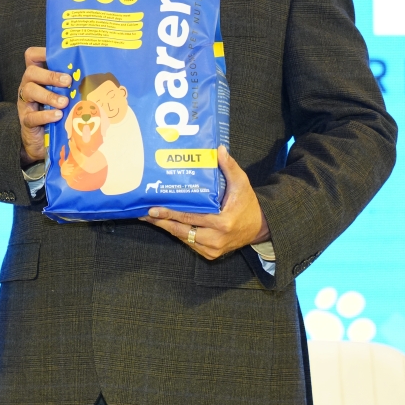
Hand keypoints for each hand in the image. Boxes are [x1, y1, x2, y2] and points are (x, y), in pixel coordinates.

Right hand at [17, 47, 70, 166]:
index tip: (56, 55)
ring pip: (29, 91)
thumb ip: (70, 85)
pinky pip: (32, 115)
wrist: (42, 142)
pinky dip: (46, 115)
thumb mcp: (63, 96)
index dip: (42, 52)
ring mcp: (25, 104)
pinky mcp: (26, 121)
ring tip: (64, 102)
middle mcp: (28, 86)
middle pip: (31, 72)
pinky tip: (58, 115)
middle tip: (68, 81)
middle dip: (50, 75)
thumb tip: (94, 75)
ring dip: (49, 95)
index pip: (32, 57)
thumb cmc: (56, 113)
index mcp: (38, 77)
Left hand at [139, 146, 269, 259]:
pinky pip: (190, 244)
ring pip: (184, 238)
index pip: (191, 217)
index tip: (154, 208)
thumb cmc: (247, 203)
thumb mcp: (241, 183)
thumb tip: (219, 149)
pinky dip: (178, 234)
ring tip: (150, 219)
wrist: (259, 227)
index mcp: (223, 222)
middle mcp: (216, 239)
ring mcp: (213, 249)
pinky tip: (166, 224)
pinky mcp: (211, 254)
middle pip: (182, 231)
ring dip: (167, 228)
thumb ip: (229, 167)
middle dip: (162, 222)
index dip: (170, 214)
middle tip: (144, 214)